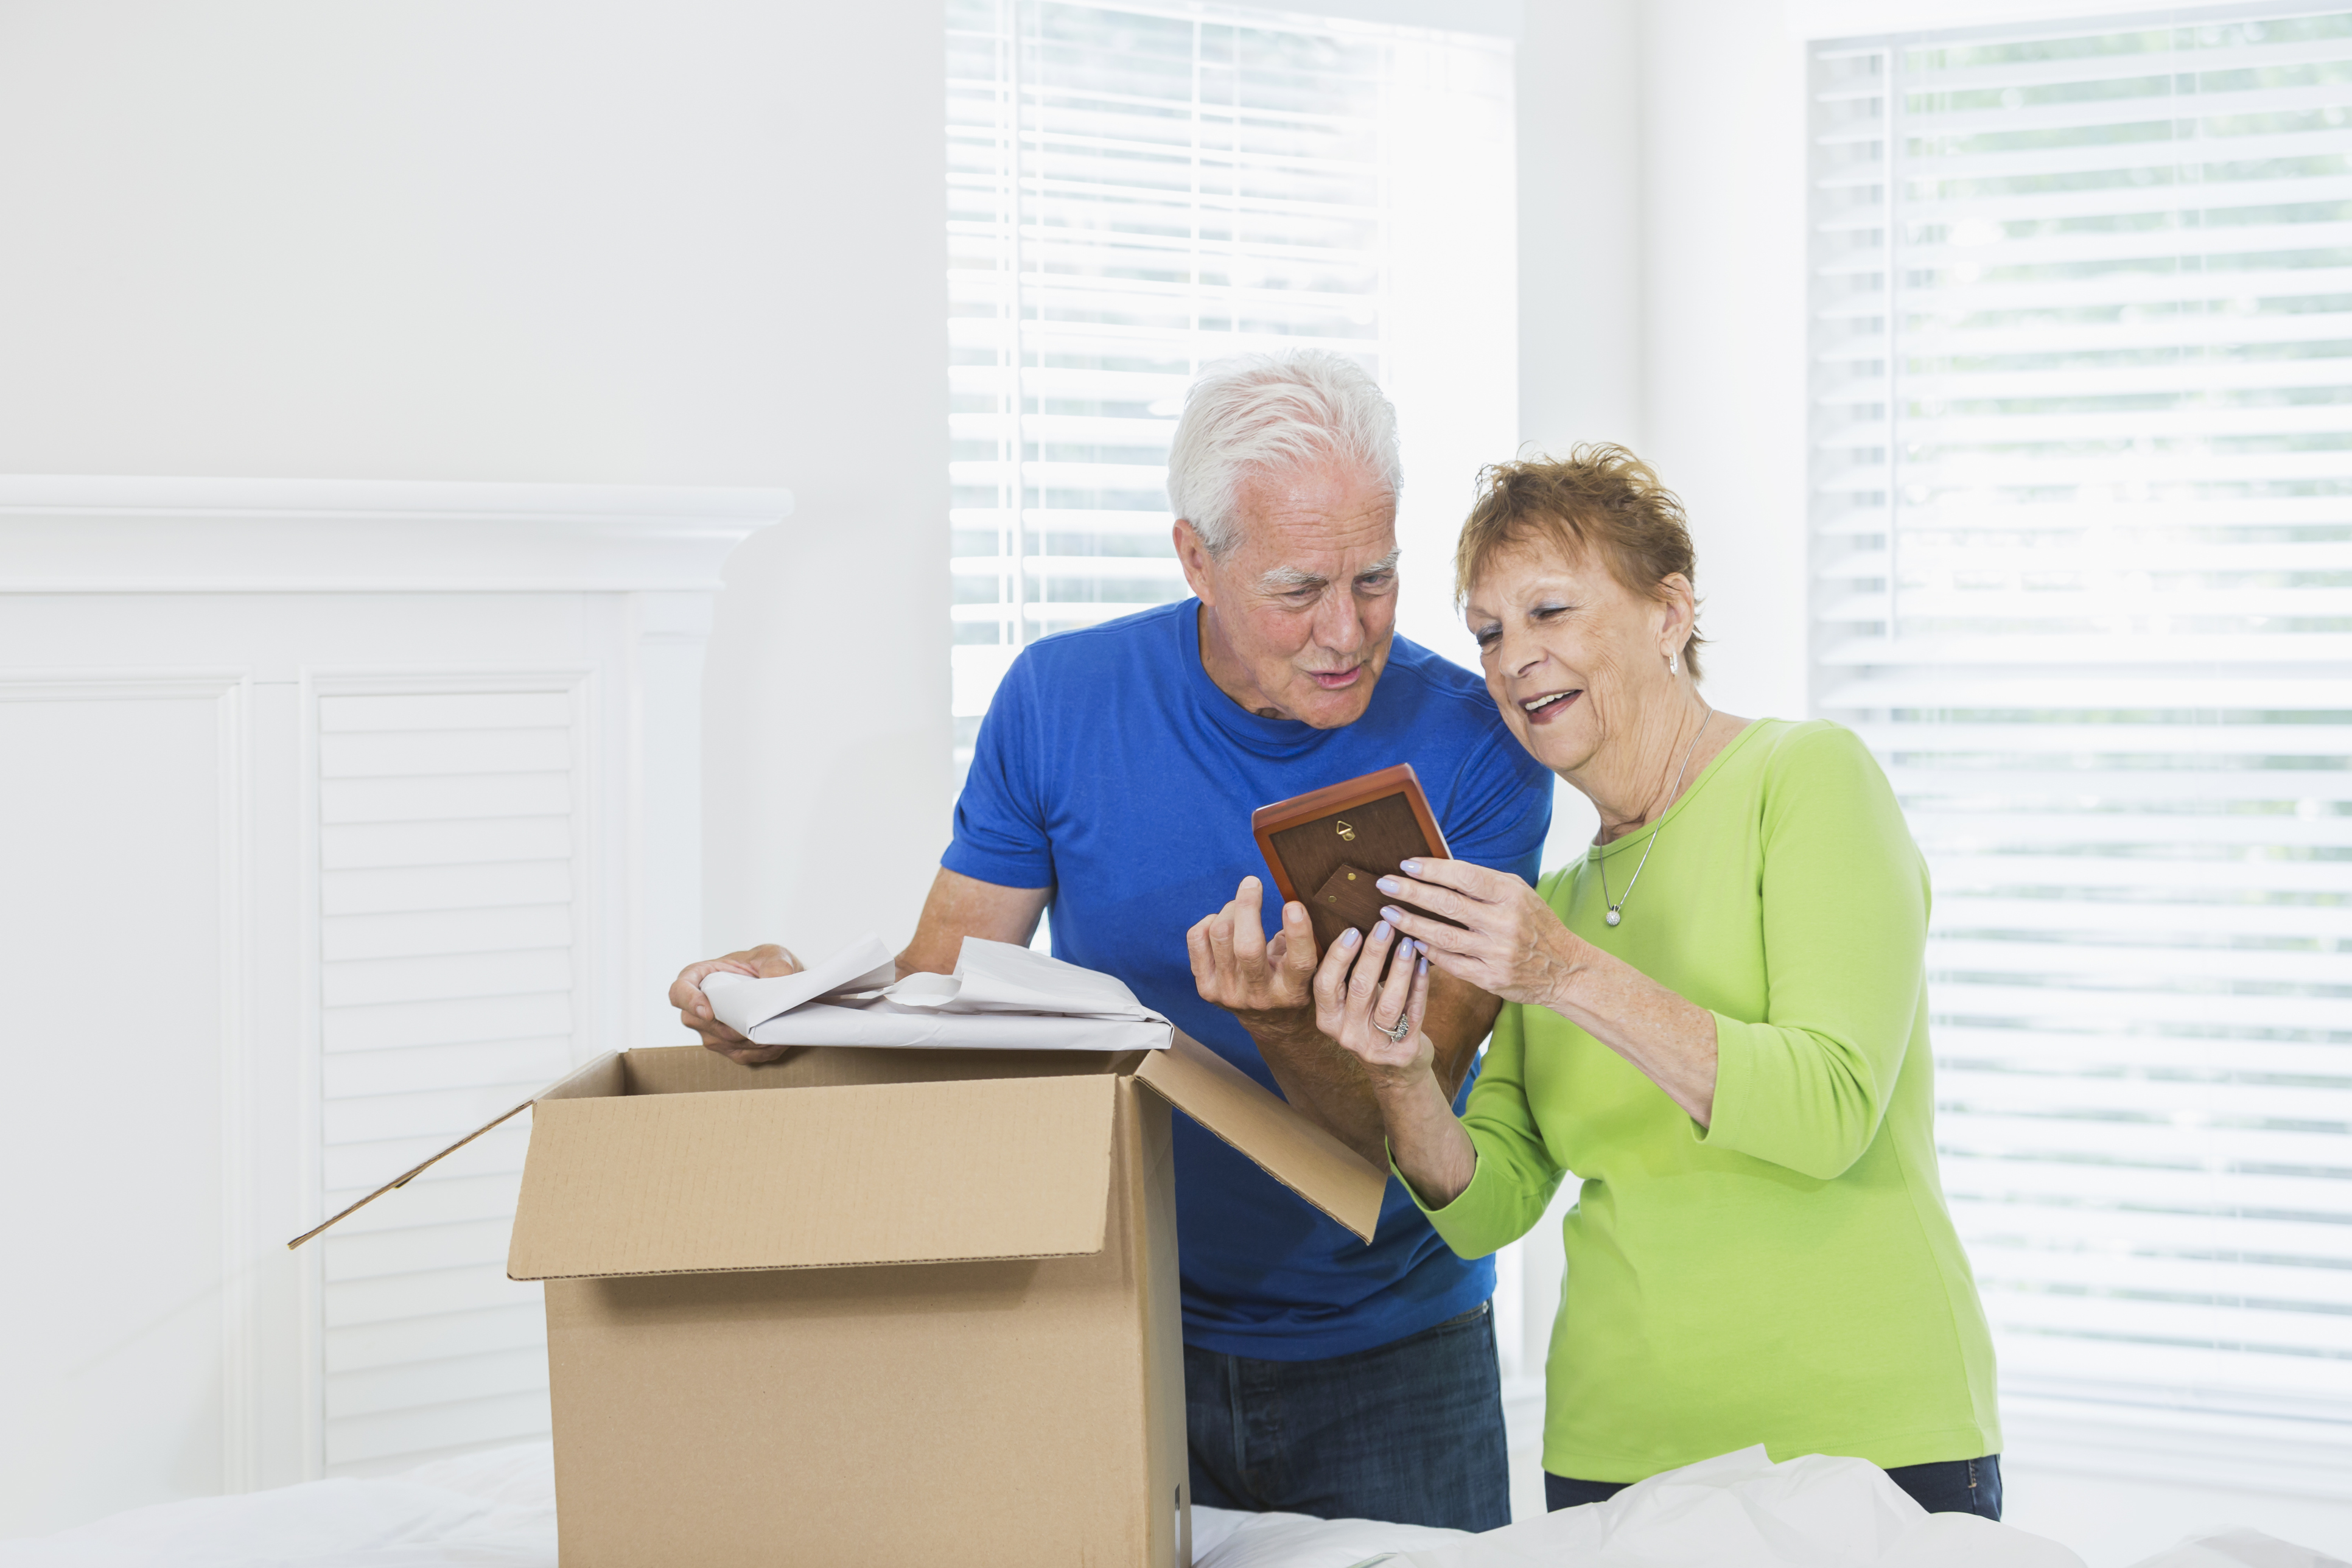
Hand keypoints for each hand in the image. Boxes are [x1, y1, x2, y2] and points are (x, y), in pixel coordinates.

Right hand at [669, 943, 802, 1065]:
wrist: (775, 982)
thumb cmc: (763, 964)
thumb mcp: (772, 955)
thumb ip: (775, 964)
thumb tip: (776, 979)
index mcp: (697, 977)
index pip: (679, 992)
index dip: (689, 1002)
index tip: (708, 1012)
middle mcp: (696, 1008)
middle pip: (702, 1024)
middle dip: (733, 1024)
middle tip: (762, 1019)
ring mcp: (709, 1031)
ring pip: (724, 1042)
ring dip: (751, 1039)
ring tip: (776, 1026)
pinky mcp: (727, 1047)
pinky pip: (741, 1054)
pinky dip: (761, 1050)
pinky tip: (777, 1039)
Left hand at [1185, 876, 1317, 1031]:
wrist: (1269, 1023)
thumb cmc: (1292, 983)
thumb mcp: (1309, 970)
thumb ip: (1303, 942)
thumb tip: (1294, 903)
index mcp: (1293, 991)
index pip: (1298, 962)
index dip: (1298, 932)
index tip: (1293, 905)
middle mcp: (1260, 996)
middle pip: (1247, 946)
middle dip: (1248, 907)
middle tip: (1253, 883)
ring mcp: (1229, 994)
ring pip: (1220, 936)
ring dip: (1231, 910)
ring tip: (1241, 905)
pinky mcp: (1207, 989)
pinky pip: (1197, 940)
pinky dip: (1208, 922)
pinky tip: (1222, 922)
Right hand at [1312, 919, 1433, 1092]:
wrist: (1395, 1073)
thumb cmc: (1370, 1024)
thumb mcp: (1350, 1007)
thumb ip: (1347, 976)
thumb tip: (1354, 926)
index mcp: (1328, 1020)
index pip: (1325, 984)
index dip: (1338, 956)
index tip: (1352, 930)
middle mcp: (1347, 1035)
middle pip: (1359, 988)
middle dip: (1373, 953)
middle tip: (1385, 926)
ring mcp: (1376, 1046)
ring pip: (1389, 1002)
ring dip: (1399, 968)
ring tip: (1407, 943)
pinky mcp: (1404, 1051)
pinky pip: (1414, 1012)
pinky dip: (1420, 985)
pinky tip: (1424, 963)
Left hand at [1372, 859, 1586, 1010]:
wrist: (1564, 968)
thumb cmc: (1534, 923)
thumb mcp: (1518, 893)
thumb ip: (1483, 882)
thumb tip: (1437, 868)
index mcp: (1511, 895)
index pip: (1464, 877)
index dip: (1432, 870)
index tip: (1405, 864)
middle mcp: (1504, 923)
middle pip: (1447, 904)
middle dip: (1411, 893)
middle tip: (1384, 885)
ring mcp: (1496, 952)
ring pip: (1443, 936)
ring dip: (1411, 924)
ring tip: (1388, 913)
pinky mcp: (1490, 978)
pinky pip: (1450, 963)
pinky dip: (1428, 952)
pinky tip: (1411, 942)